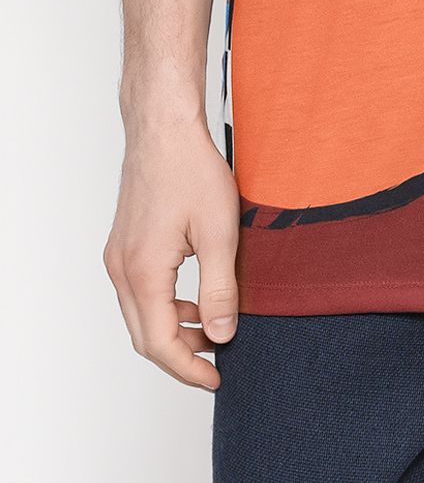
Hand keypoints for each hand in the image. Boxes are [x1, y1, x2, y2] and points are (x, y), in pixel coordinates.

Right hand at [103, 118, 239, 389]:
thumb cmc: (191, 169)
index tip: (216, 378)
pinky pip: (139, 291)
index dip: (189, 368)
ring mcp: (119, 256)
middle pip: (145, 336)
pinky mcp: (125, 244)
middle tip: (217, 361)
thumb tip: (221, 334)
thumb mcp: (218, 232)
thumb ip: (220, 289)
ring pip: (140, 314)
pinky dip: (165, 305)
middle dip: (181, 355)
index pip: (160, 344)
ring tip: (212, 329)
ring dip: (173, 330)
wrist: (164, 128)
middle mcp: (121, 269)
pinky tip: (194, 298)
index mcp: (143, 273)